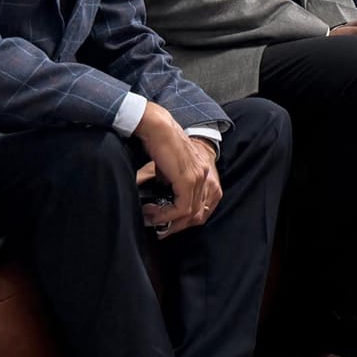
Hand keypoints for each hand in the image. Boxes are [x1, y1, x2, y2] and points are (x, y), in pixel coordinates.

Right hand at [136, 104, 221, 235]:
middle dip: (176, 225)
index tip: (165, 224)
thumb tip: (160, 203)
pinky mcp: (188, 179)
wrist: (158, 128)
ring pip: (190, 213)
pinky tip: (151, 212)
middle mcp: (205, 176)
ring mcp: (199, 177)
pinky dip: (166, 215)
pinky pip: (182, 207)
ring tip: (150, 219)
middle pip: (197, 213)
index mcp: (203, 172)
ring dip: (168, 221)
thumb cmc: (160, 145)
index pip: (201, 205)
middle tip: (157, 228)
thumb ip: (170, 185)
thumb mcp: (169, 168)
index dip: (183, 219)